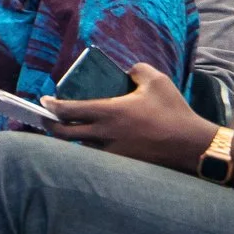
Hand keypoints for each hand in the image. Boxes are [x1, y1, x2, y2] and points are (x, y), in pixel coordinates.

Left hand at [46, 63, 208, 170]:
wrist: (189, 145)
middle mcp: (104, 135)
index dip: (52, 106)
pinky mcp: (121, 164)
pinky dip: (90, 148)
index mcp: (109, 112)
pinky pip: (97, 156)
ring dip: (71, 138)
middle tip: (45, 118)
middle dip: (50, 125)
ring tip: (68, 128)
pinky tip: (92, 142)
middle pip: (65, 134)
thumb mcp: (157, 81)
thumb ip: (137, 69)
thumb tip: (126, 70)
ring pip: (80, 146)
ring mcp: (111, 153)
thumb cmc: (173, 112)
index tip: (44, 102)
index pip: (69, 111)